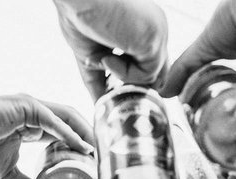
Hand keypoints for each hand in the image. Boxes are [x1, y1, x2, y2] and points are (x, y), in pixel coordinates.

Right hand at [0, 95, 94, 178]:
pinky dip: (70, 134)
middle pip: (72, 123)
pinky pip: (54, 121)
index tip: (95, 164)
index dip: (81, 146)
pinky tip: (83, 147)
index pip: (65, 133)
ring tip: (100, 154)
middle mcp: (35, 112)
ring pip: (68, 118)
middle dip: (90, 139)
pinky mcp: (26, 106)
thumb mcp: (8, 175)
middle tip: (105, 160)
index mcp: (31, 125)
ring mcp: (31, 107)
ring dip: (86, 135)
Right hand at [53, 0, 168, 99]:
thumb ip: (101, 81)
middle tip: (107, 81)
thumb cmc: (77, 14)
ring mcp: (158, 34)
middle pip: (157, 75)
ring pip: (152, 78)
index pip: (149, 65)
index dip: (130, 81)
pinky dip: (123, 73)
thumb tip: (99, 107)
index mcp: (144, 29)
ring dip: (122, 77)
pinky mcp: (155, 40)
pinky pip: (147, 75)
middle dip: (131, 85)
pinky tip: (107, 56)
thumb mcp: (91, 54)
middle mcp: (155, 29)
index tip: (109, 84)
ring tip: (102, 58)